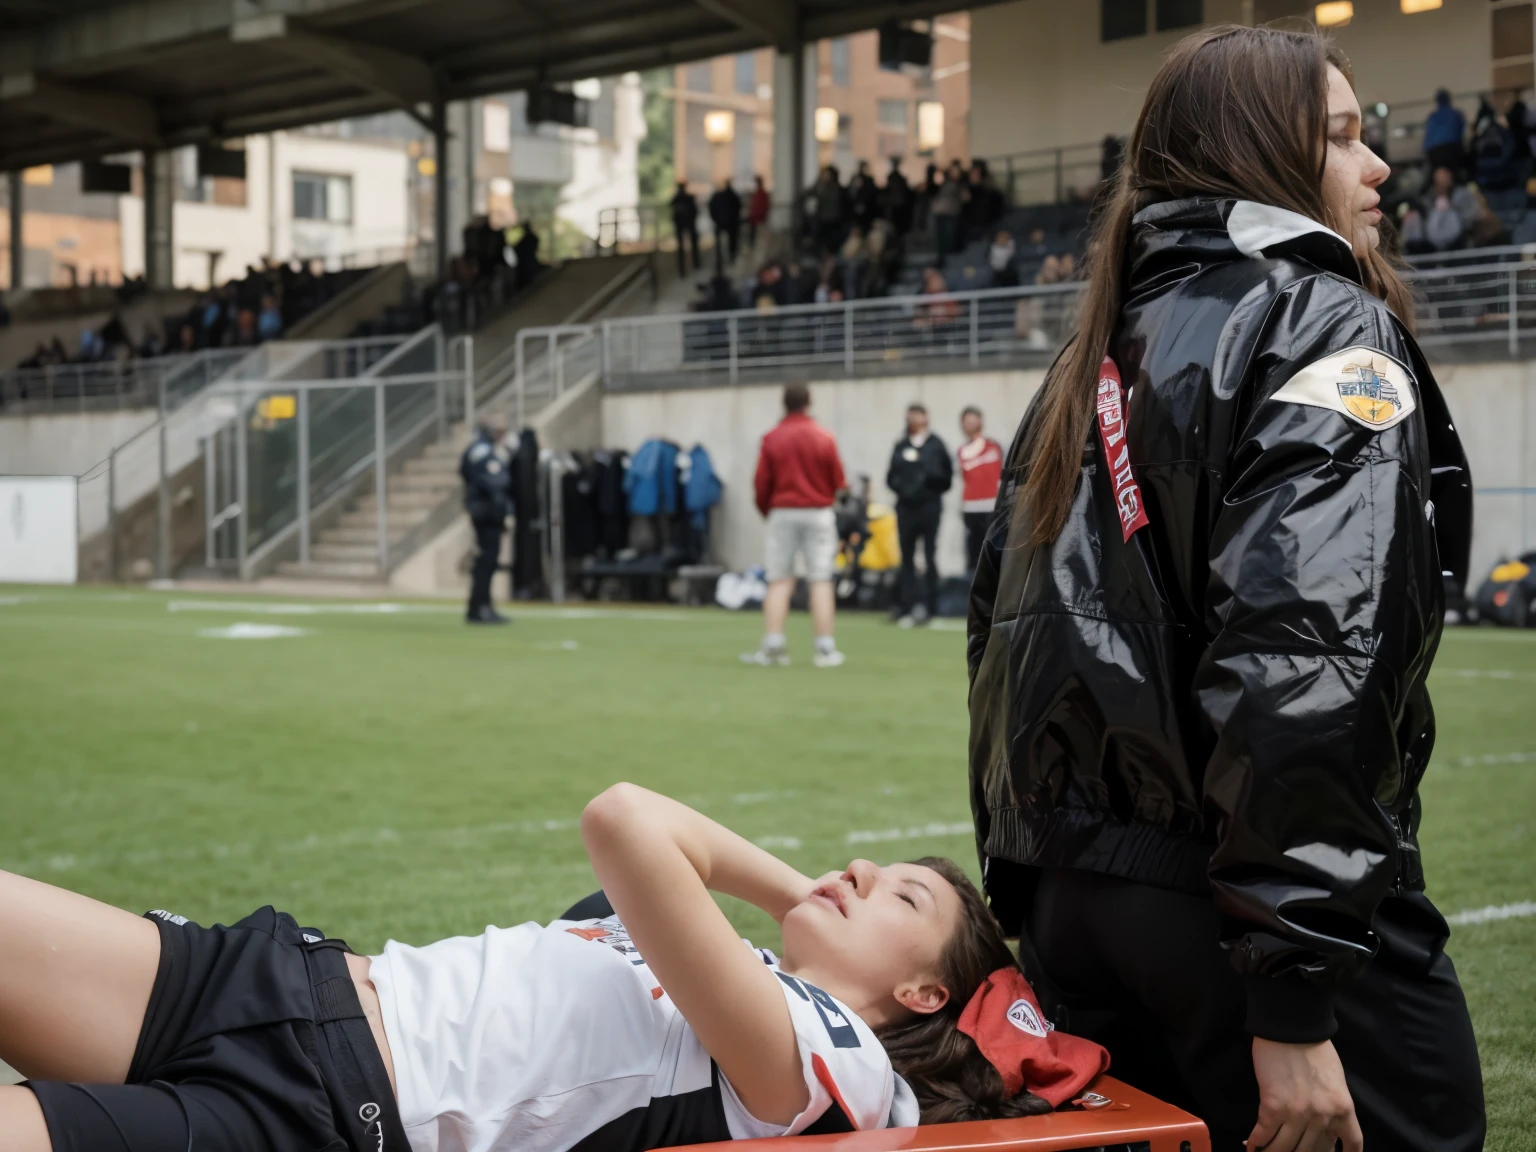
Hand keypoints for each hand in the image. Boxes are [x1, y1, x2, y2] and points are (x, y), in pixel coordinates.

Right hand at [1248, 1038, 1362, 1151]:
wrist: (1290, 1027)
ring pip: (1285, 1148)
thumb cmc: (1314, 1046)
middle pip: (1312, 1151)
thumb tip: (1323, 1122)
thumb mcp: (1335, 1080)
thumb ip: (1332, 1103)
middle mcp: (1322, 1117)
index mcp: (1343, 1109)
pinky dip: (1257, 1143)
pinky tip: (1252, 1148)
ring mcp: (1296, 1114)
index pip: (1351, 1143)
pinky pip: (1264, 1133)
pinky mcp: (1272, 1106)